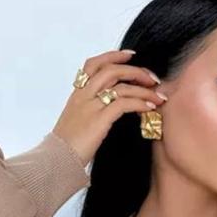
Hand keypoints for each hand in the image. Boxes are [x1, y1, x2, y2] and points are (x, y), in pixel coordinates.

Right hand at [52, 48, 166, 167]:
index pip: (93, 64)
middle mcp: (83, 96)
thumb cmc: (68, 147)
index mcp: (77, 94)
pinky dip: (140, 103)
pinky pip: (124, 104)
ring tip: (159, 97)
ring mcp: (90, 107)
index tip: (131, 55)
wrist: (57, 161)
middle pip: (111, 70)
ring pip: (121, 86)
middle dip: (136, 71)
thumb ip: (90, 110)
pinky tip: (150, 108)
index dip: (113, 55)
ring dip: (144, 90)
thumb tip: (109, 109)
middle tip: (153, 79)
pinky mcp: (98, 120)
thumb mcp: (77, 122)